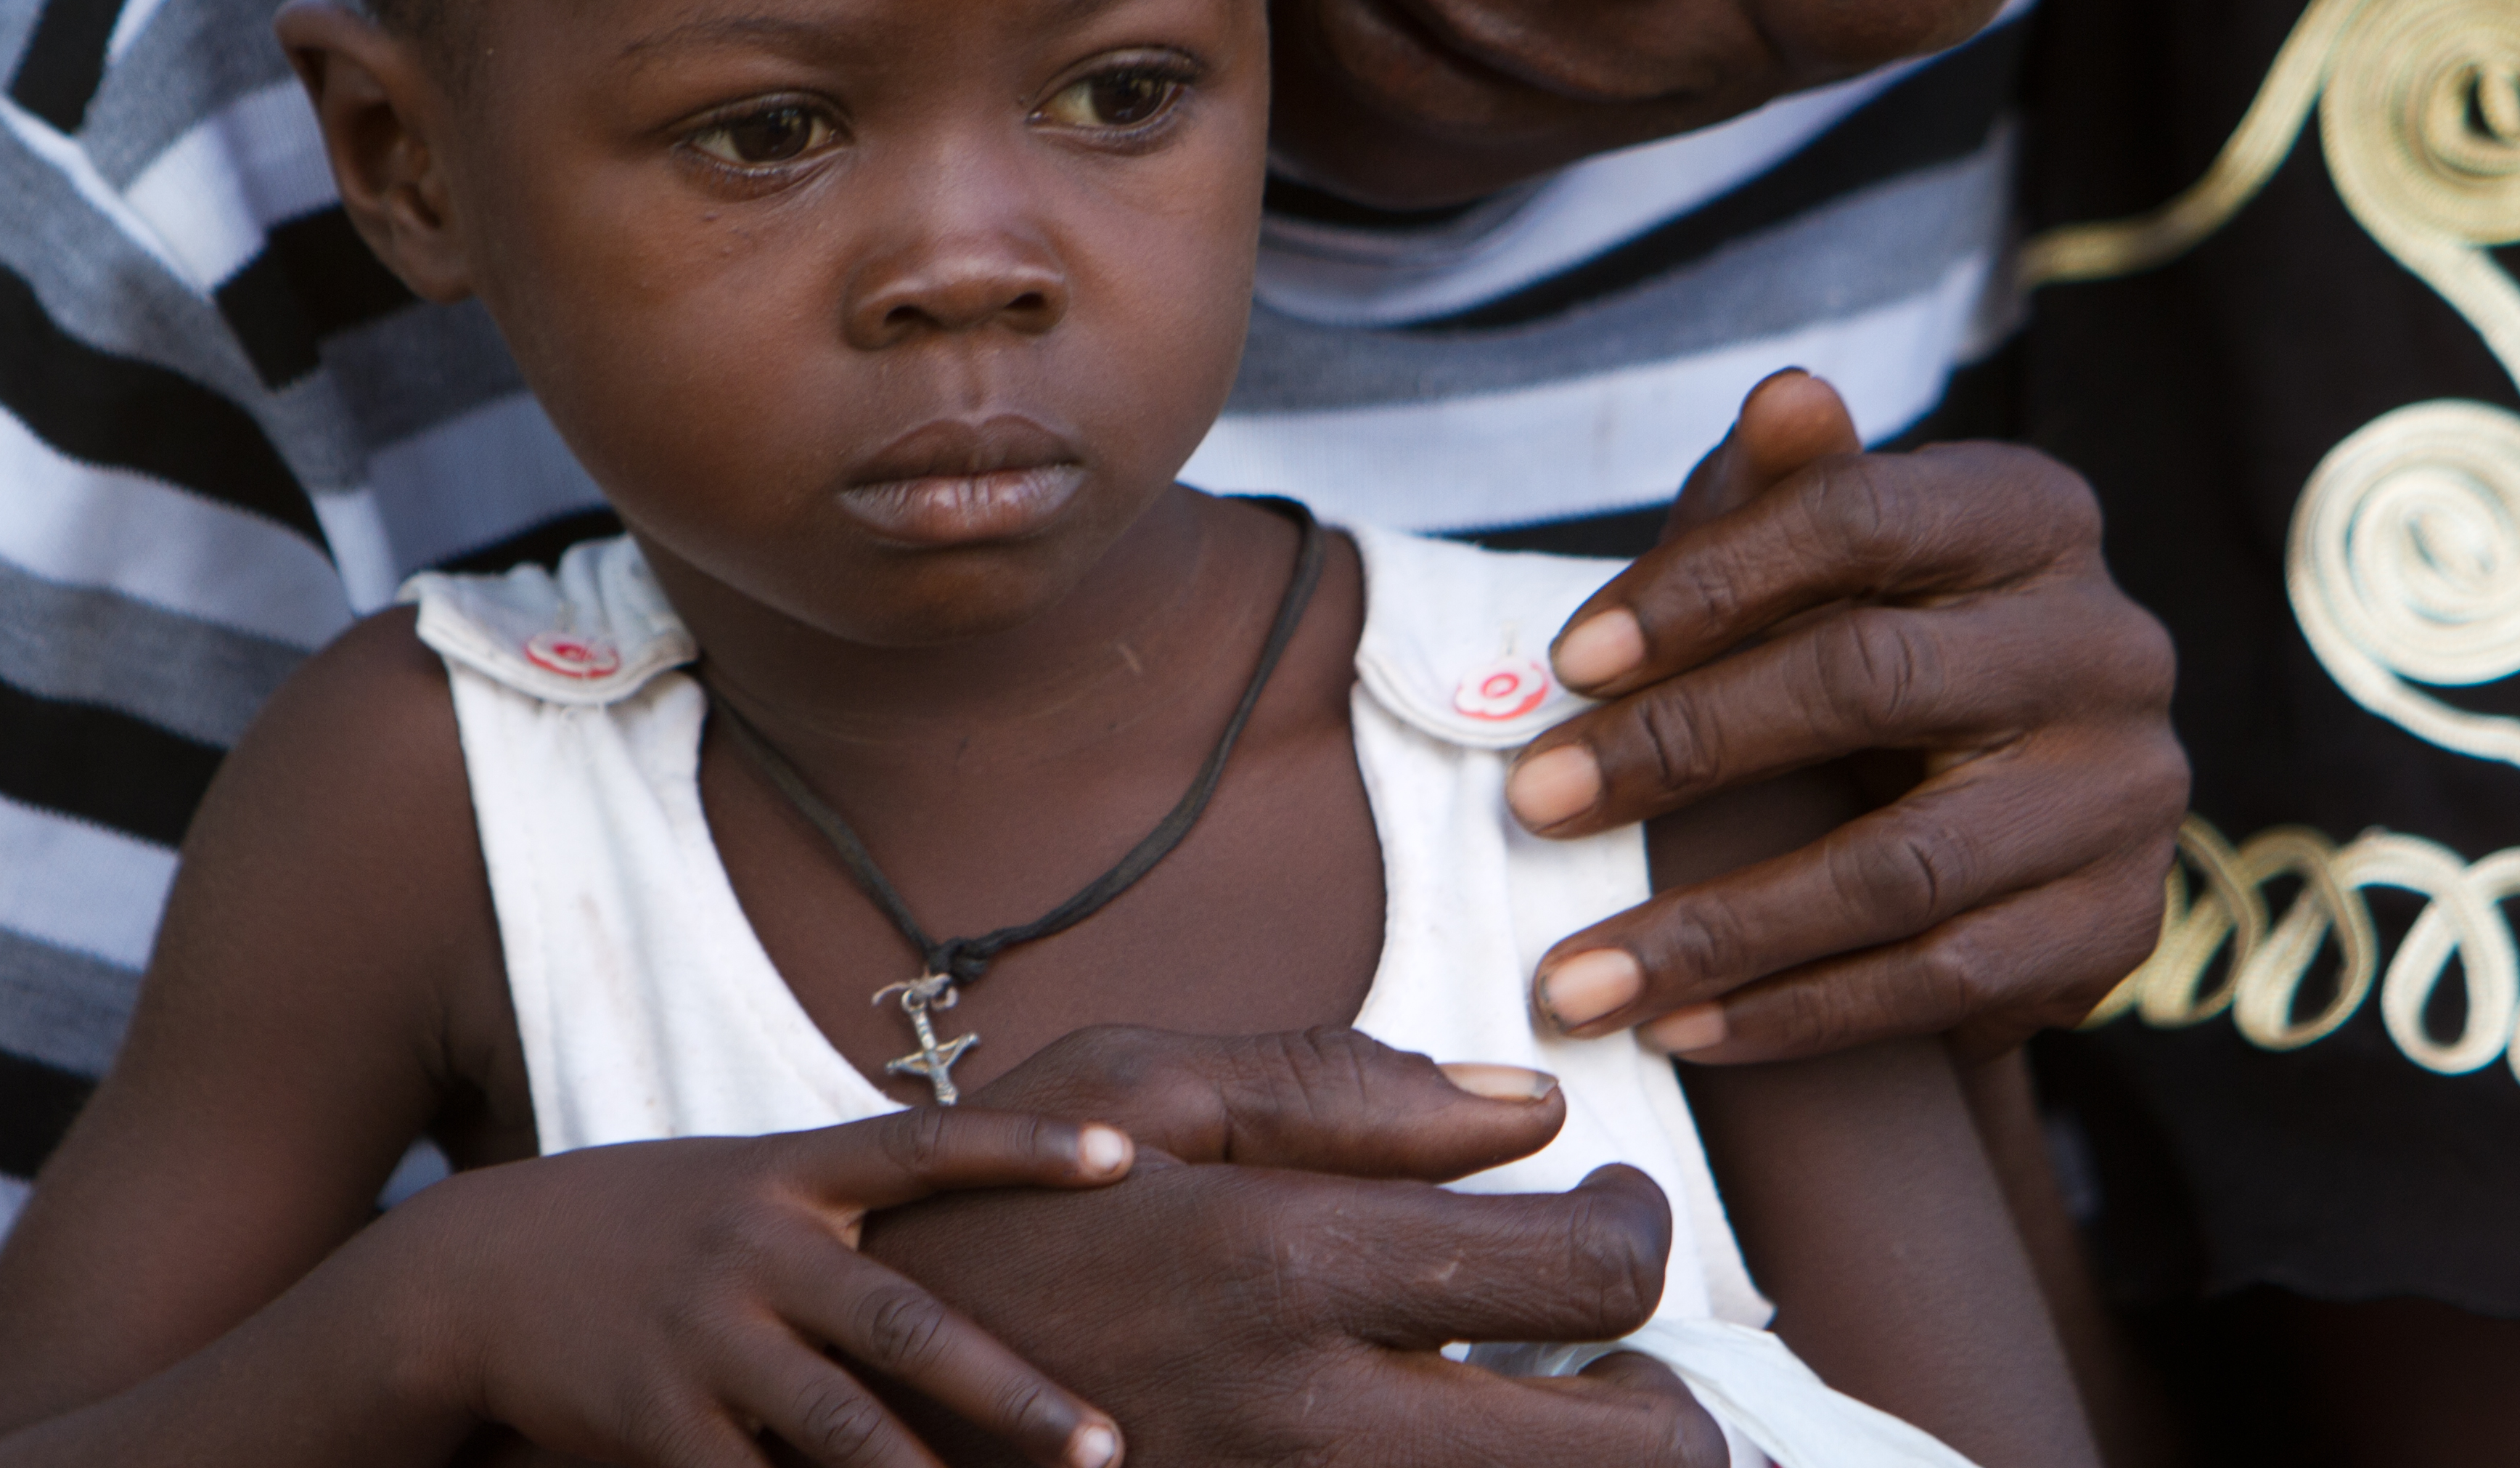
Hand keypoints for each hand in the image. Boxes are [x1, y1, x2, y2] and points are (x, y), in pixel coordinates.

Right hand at [421, 1105, 1140, 1467]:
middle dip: (1012, 1388)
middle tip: (1105, 1442)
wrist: (476, 1272)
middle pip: (906, 1322)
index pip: (929, 1141)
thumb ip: (853, 1200)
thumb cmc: (651, 1225)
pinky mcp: (656, 1420)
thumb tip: (993, 1223)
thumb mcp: (749, 1180)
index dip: (1027, 1143)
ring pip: (839, 1427)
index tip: (1124, 1152)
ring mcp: (706, 1337)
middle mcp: (758, 1247)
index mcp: (792, 1170)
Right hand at [869, 1027, 1729, 1466]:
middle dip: (1661, 1391)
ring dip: (1581, 1456)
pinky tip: (1432, 1437)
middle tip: (1603, 1336)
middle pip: (1632, 1449)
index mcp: (1289, 1260)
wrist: (858, 1399)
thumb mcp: (1140, 1089)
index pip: (1590, 1272)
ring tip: (1526, 1393)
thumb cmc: (991, 1217)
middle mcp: (1310, 1414)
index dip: (1638, 1227)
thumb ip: (1346, 1091)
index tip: (1608, 1204)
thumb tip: (1531, 1106)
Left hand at [1506, 370, 2185, 1061]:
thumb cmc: (1877, 637)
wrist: (2011, 794)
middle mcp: (2107, 645)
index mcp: (2032, 516)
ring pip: (1899, 869)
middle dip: (1680, 751)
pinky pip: (1942, 981)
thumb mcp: (1826, 558)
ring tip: (1577, 976)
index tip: (1564, 662)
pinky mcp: (2121, 925)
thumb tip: (1787, 392)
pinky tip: (1682, 1029)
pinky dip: (1797, 1014)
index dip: (1703, 584)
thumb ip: (1786, 492)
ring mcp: (2126, 792)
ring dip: (1718, 933)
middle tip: (1531, 804)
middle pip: (1870, 685)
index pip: (1857, 518)